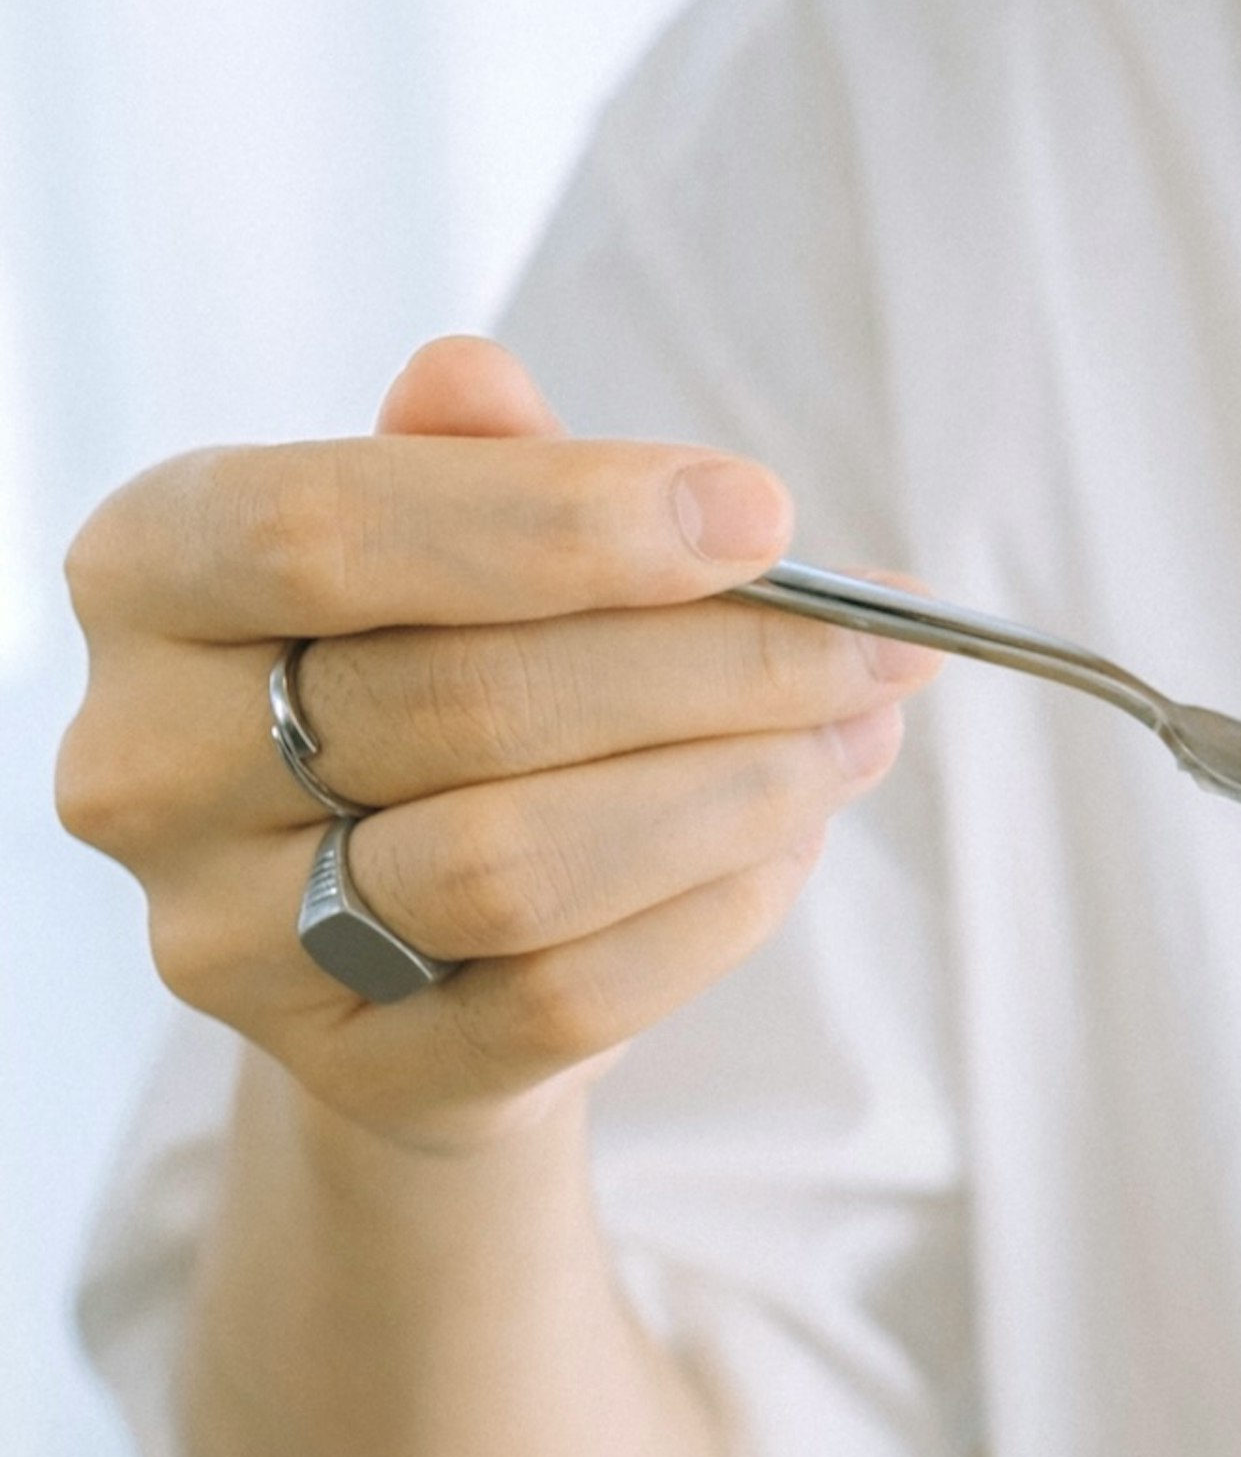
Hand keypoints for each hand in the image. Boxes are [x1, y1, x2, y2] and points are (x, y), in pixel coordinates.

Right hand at [54, 337, 936, 1155]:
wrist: (406, 942)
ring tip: (860, 733)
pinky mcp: (354, 1073)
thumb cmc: (437, 687)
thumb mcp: (442, 552)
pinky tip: (789, 844)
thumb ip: (473, 465)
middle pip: (463, 703)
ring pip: (520, 863)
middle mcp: (148, 763)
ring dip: (735, 793)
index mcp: (150, 579)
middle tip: (876, 645)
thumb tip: (481, 383)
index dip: (558, 520)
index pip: (326, 532)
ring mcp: (231, 938)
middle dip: (714, 667)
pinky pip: (568, 997)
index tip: (762, 514)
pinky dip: (711, 914)